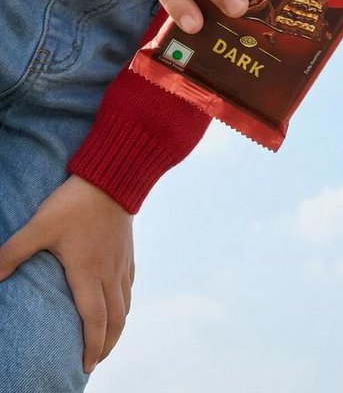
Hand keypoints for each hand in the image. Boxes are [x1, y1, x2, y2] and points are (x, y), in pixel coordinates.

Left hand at [0, 176, 133, 373]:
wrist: (114, 177)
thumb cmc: (76, 203)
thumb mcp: (39, 227)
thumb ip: (12, 253)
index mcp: (88, 274)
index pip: (95, 320)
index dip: (92, 347)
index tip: (86, 366)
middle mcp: (109, 273)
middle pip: (116, 320)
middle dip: (106, 345)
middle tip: (95, 361)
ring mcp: (121, 262)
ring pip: (126, 304)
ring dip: (117, 326)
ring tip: (106, 338)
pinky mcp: (127, 250)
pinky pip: (129, 284)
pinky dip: (124, 301)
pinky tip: (118, 300)